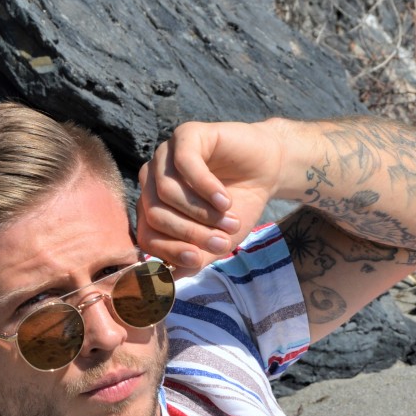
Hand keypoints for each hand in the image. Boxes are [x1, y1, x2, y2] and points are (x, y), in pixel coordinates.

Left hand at [136, 119, 292, 273]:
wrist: (268, 170)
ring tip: (231, 220)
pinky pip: (184, 164)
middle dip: (190, 233)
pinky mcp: (187, 135)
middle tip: (222, 242)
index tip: (199, 259)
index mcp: (154, 205)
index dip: (170, 251)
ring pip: (166, 191)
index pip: (147, 234)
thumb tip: (168, 280)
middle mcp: (153, 179)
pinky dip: (206, 188)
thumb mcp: (218, 240)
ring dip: (202, 212)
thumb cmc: (240, 205)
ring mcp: (166, 155)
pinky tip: (225, 200)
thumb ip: (195, 258)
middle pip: (155, 213)